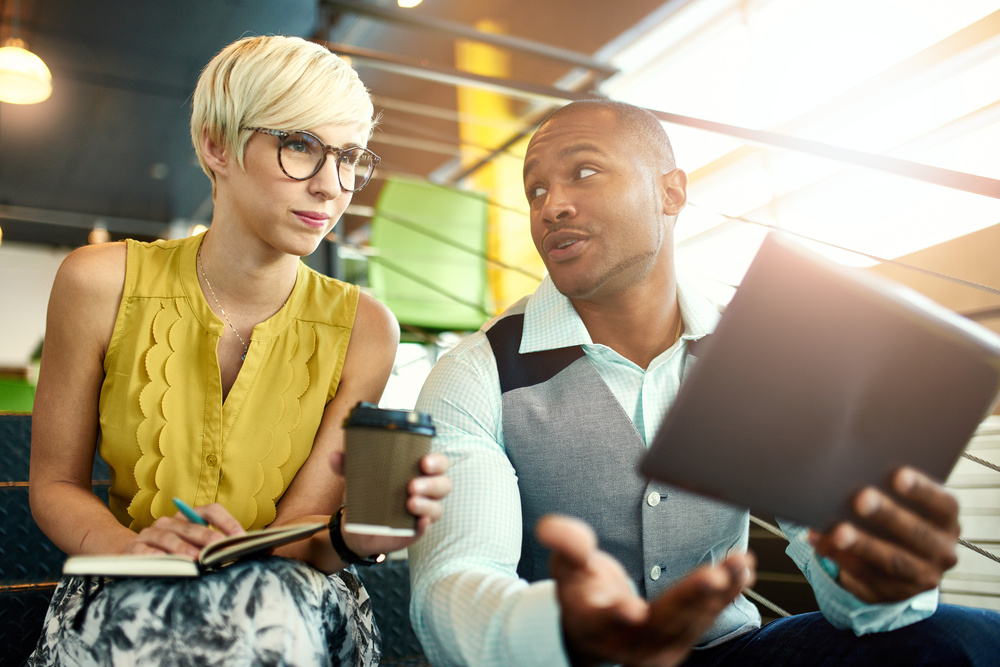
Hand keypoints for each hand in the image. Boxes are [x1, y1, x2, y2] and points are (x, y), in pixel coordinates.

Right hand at [124, 503, 244, 557]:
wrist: (129, 553)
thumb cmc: (170, 551)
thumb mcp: (190, 544)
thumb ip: (210, 545)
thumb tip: (236, 551)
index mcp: (187, 517)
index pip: (211, 510)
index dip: (227, 522)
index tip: (240, 537)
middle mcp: (169, 522)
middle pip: (191, 526)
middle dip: (208, 537)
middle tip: (220, 548)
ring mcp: (150, 533)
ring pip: (169, 538)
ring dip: (183, 548)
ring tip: (195, 558)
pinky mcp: (134, 548)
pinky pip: (145, 551)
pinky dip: (155, 556)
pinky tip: (165, 563)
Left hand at [331, 451, 451, 556]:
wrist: (356, 526)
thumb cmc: (367, 493)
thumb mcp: (357, 476)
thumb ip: (348, 465)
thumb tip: (335, 456)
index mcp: (417, 472)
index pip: (439, 464)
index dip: (437, 462)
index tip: (424, 462)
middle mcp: (426, 491)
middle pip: (443, 485)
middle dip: (432, 484)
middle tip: (412, 486)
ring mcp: (422, 512)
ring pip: (437, 508)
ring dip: (427, 505)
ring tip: (410, 503)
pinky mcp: (415, 531)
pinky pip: (425, 528)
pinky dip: (424, 525)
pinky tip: (418, 522)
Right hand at [536, 514, 754, 666]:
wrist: (596, 629)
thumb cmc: (581, 590)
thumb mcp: (565, 566)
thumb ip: (564, 546)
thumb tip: (549, 527)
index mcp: (591, 622)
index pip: (603, 621)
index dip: (616, 615)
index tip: (630, 608)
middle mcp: (626, 643)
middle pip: (660, 623)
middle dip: (689, 600)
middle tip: (714, 577)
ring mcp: (657, 648)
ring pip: (691, 622)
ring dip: (719, 593)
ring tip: (739, 564)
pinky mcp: (680, 642)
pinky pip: (706, 619)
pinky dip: (727, 595)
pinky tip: (743, 571)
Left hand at [810, 467, 959, 602]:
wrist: (902, 565)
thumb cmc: (896, 515)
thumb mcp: (903, 504)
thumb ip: (888, 489)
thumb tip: (850, 472)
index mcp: (947, 521)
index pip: (943, 504)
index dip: (922, 489)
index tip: (898, 475)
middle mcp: (942, 552)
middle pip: (918, 534)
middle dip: (888, 515)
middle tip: (861, 498)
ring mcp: (921, 577)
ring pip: (892, 561)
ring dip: (863, 545)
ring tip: (838, 530)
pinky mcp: (892, 593)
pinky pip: (865, 576)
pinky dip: (839, 557)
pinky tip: (820, 541)